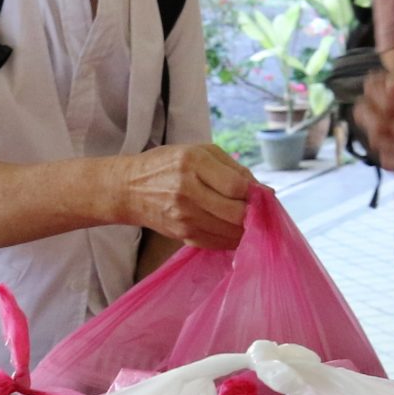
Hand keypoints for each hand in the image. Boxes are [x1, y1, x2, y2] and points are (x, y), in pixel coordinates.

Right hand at [117, 143, 252, 249]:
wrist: (128, 189)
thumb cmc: (167, 165)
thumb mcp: (198, 152)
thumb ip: (232, 168)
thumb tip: (264, 191)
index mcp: (192, 162)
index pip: (236, 185)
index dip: (254, 192)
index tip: (259, 193)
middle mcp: (186, 190)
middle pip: (236, 212)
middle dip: (254, 213)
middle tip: (257, 209)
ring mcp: (183, 216)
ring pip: (230, 231)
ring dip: (246, 228)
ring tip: (248, 219)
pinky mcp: (182, 235)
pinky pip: (217, 242)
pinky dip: (231, 238)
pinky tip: (233, 229)